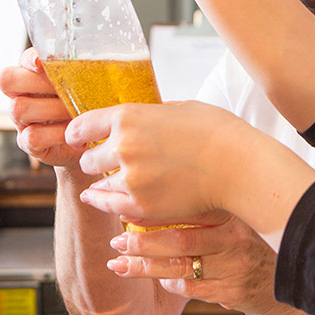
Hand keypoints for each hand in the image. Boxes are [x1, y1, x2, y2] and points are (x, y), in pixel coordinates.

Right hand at [0, 47, 82, 167]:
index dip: (29, 60)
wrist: (98, 138)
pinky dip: (55, 134)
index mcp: (34, 74)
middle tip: (64, 89)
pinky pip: (32, 137)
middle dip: (36, 82)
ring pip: (18, 108)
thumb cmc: (92, 103)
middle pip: (8, 80)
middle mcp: (22, 95)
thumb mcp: (90, 81)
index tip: (42, 62)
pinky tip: (74, 134)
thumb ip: (83, 67)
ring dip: (50, 108)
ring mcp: (23, 120)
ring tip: (74, 111)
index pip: (22, 59)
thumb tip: (89, 54)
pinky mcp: (29, 144)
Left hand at [72, 101, 254, 219]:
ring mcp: (130, 179)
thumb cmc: (217, 133)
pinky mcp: (142, 205)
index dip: (76, 133)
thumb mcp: (178, 109)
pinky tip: (104, 199)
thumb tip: (142, 118)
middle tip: (101, 161)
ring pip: (98, 185)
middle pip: (88, 159)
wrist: (238, 166)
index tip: (76, 138)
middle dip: (94, 160)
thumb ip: (151, 114)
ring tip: (105, 183)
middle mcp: (122, 147)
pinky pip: (112, 206)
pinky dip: (108, 202)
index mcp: (129, 116)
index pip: (82, 126)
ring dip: (102, 183)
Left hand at [106, 211, 292, 314]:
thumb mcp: (242, 211)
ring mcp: (235, 267)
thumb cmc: (257, 235)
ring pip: (181, 267)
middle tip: (116, 241)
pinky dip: (171, 282)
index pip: (186, 208)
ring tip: (119, 264)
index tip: (125, 209)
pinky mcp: (233, 291)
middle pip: (179, 240)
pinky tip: (155, 277)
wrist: (297, 270)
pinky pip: (193, 288)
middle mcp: (236, 238)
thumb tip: (157, 188)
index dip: (152, 210)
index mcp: (235, 211)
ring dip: (145, 267)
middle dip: (142, 242)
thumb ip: (211, 201)